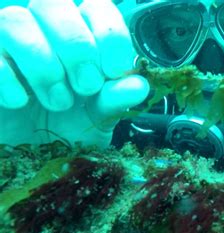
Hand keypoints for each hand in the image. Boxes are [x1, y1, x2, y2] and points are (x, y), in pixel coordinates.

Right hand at [0, 0, 148, 147]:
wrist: (29, 154)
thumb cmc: (68, 126)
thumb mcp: (97, 117)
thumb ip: (115, 99)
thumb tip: (139, 86)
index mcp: (80, 33)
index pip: (96, 7)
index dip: (109, 35)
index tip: (115, 72)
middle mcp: (43, 28)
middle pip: (52, 3)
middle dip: (76, 47)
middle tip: (87, 87)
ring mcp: (8, 42)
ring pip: (15, 19)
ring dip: (43, 64)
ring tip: (59, 102)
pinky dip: (7, 78)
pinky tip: (21, 102)